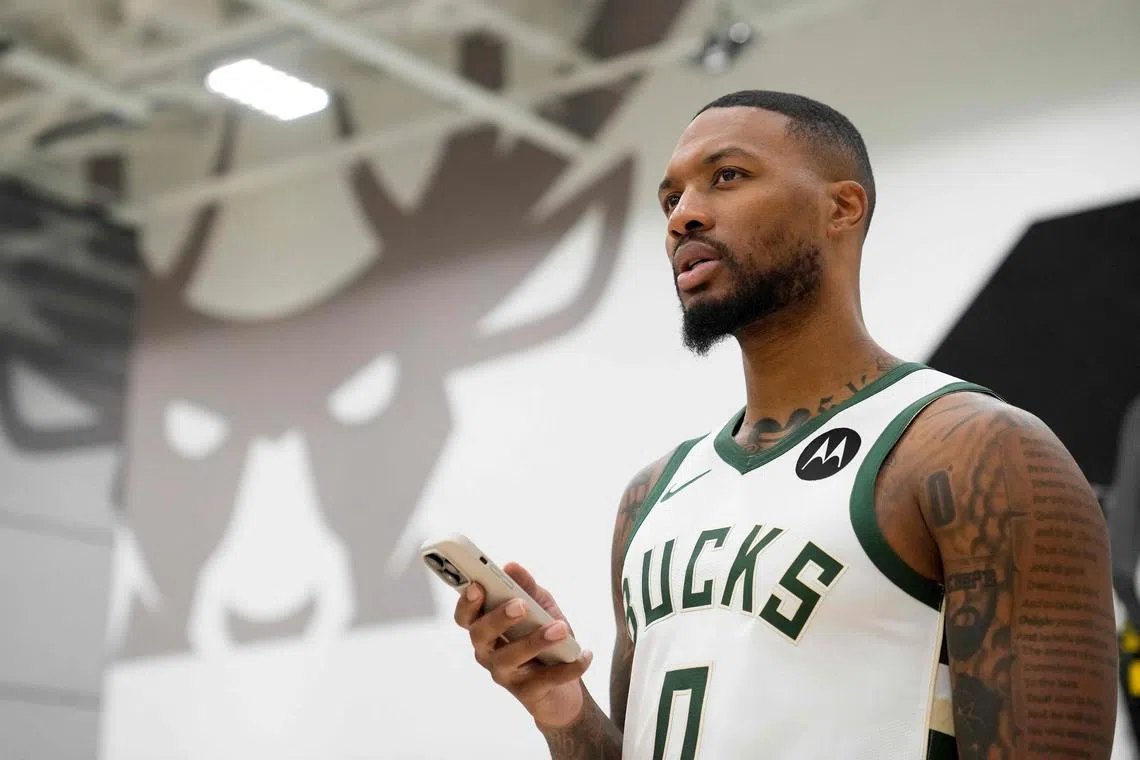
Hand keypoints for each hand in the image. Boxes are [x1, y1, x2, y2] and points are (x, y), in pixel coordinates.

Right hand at [454, 562, 593, 727]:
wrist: (563, 688)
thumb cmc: (545, 638)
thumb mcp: (540, 608)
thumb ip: (527, 587)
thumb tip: (511, 566)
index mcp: (486, 628)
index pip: (465, 616)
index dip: (466, 602)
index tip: (477, 587)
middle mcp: (488, 652)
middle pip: (480, 635)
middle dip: (498, 618)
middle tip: (521, 605)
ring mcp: (505, 675)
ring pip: (510, 658)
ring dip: (536, 641)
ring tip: (561, 628)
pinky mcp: (527, 693)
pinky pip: (546, 679)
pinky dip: (568, 667)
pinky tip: (584, 655)